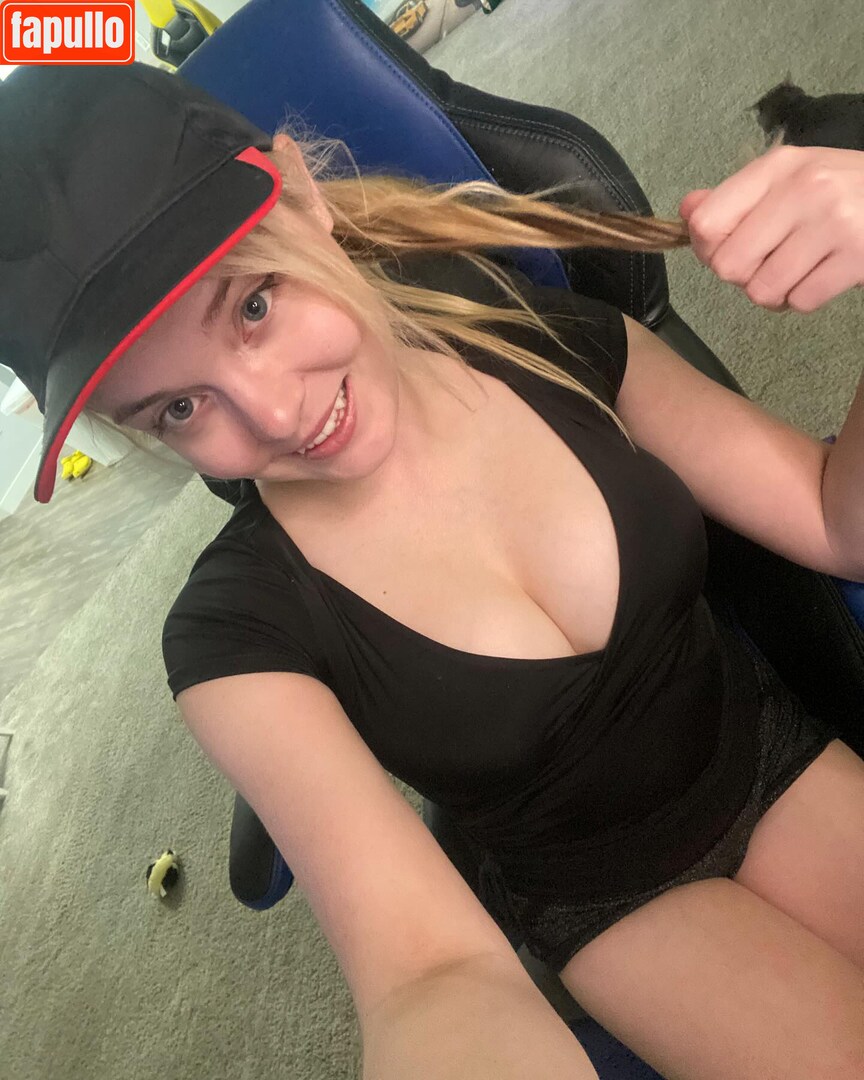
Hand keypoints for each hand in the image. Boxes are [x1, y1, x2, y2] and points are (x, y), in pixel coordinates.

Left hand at [679, 145, 863, 312]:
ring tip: (796, 272)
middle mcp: (804, 189)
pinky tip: (821, 277)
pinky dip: (804, 299)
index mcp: (778, 167)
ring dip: (774, 293)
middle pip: (728, 265)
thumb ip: (735, 198)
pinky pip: (800, 301)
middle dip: (742, 277)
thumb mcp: (790, 180)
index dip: (709, 250)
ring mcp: (833, 223)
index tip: (730, 249)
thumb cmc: (843, 193)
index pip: (706, 223)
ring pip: (762, 290)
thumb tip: (686, 211)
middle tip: (768, 264)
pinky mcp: (857, 257)